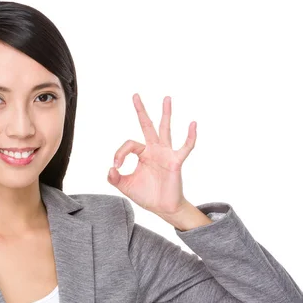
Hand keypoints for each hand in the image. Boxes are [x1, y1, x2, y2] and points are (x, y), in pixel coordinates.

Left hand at [107, 94, 196, 216]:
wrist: (162, 207)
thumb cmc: (147, 195)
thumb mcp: (126, 186)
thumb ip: (115, 178)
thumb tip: (110, 169)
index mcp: (143, 154)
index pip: (129, 144)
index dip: (119, 153)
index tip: (116, 167)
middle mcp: (154, 150)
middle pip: (147, 126)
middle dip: (141, 111)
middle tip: (135, 95)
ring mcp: (166, 154)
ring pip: (165, 129)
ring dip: (165, 114)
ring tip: (166, 98)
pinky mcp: (176, 161)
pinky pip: (185, 147)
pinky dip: (190, 136)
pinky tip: (193, 124)